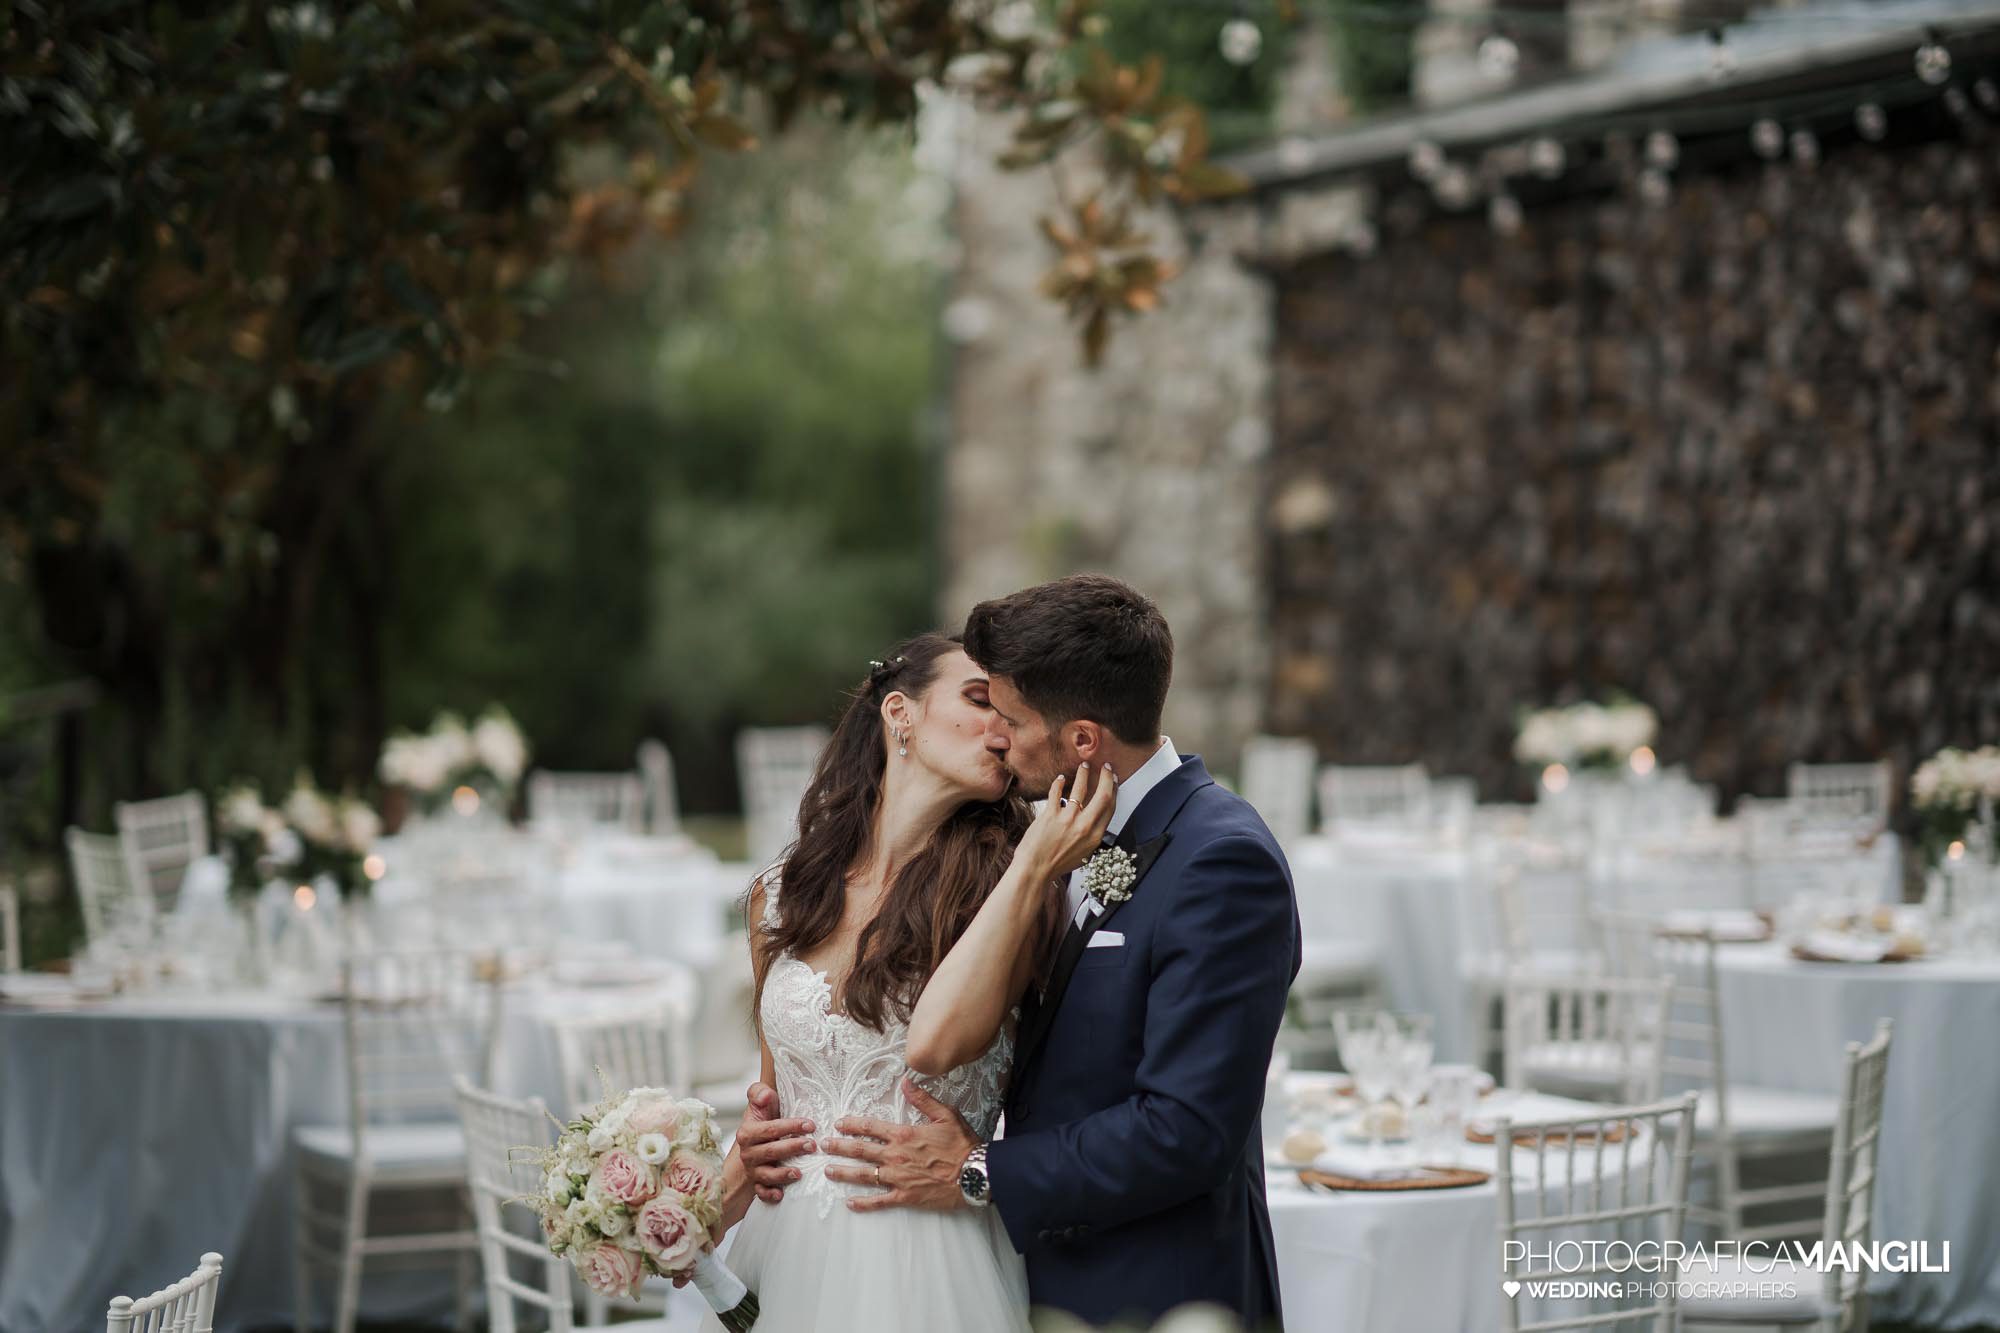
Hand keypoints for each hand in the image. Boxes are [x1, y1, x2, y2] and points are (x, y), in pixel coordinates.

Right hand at [736, 1081, 816, 1203]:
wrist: (753, 1145)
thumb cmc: (763, 1121)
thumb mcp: (760, 1104)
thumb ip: (758, 1093)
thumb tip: (765, 1095)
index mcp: (748, 1132)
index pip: (770, 1129)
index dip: (791, 1126)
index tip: (811, 1125)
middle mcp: (748, 1152)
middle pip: (770, 1151)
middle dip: (792, 1148)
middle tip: (813, 1145)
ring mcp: (753, 1170)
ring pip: (767, 1174)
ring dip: (783, 1174)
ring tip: (799, 1172)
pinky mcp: (757, 1184)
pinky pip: (761, 1192)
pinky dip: (770, 1194)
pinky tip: (781, 1195)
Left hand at [821, 1078, 978, 1212]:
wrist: (975, 1175)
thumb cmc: (963, 1145)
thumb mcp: (946, 1115)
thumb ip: (923, 1099)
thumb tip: (906, 1081)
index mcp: (904, 1135)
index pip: (870, 1128)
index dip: (852, 1125)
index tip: (838, 1124)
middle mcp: (896, 1156)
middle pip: (860, 1151)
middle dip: (838, 1147)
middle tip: (822, 1146)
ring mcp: (898, 1178)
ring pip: (864, 1175)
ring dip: (843, 1173)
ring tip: (828, 1170)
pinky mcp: (905, 1197)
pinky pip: (879, 1201)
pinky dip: (863, 1204)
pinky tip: (850, 1204)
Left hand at [1017, 762, 1117, 879]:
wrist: (1035, 870)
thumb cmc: (1057, 865)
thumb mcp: (1083, 854)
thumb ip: (1090, 836)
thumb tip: (1094, 820)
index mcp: (1095, 836)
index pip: (1110, 808)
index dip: (1113, 791)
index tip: (1113, 781)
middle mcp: (1084, 826)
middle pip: (1103, 795)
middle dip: (1107, 777)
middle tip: (1106, 767)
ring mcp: (1067, 819)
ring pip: (1081, 788)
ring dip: (1084, 774)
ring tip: (1084, 766)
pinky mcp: (1050, 815)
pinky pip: (1056, 792)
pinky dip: (1059, 783)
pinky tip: (1060, 778)